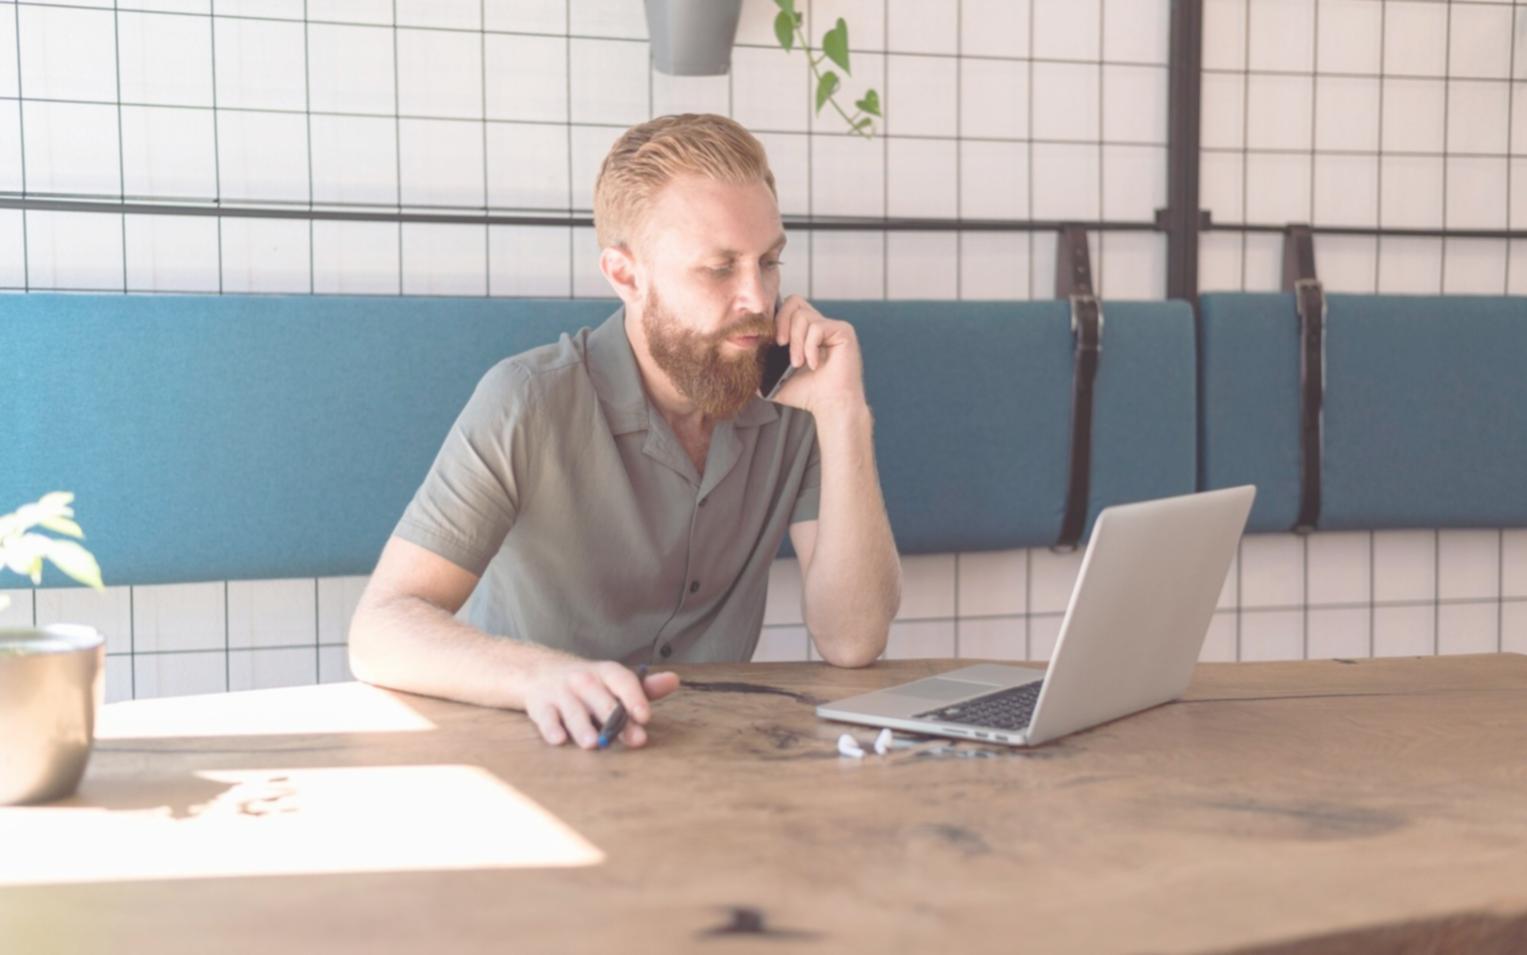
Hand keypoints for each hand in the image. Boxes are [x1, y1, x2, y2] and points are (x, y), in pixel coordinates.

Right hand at [521, 657, 680, 748]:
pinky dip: (551, 728)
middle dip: (615, 719)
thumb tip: (674, 680)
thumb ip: (644, 688)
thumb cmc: (587, 684)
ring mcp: (560, 692)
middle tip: (632, 739)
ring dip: (583, 727)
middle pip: (600, 698)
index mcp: (606, 673)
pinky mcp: (540, 705)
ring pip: (573, 710)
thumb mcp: (614, 682)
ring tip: (593, 744)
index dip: (634, 698)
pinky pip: (545, 717)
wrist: (538, 672)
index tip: (645, 716)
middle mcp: (583, 680)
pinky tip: (559, 739)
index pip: (623, 681)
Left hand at [769, 295, 866, 414]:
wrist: (829, 406)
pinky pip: (817, 327)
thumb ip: (760, 364)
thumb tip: (741, 356)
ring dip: (796, 342)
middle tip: (780, 346)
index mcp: (803, 331)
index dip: (775, 319)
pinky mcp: (843, 331)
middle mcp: (818, 324)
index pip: (786, 308)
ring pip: (803, 316)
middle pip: (793, 302)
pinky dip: (810, 347)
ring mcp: (831, 326)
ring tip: (798, 363)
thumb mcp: (774, 379)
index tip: (770, 342)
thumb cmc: (807, 394)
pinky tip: (814, 364)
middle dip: (782, 324)